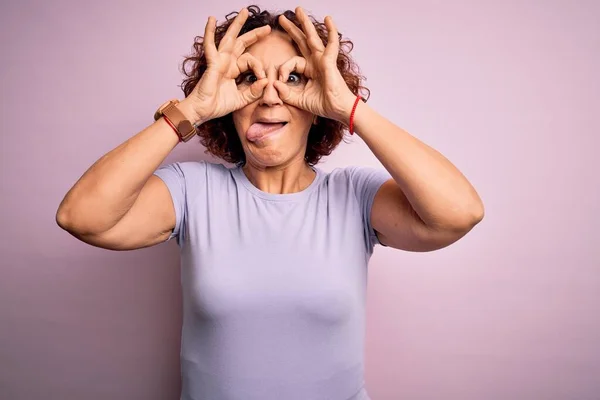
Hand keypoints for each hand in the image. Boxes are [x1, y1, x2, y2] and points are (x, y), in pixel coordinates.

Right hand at [184, 8, 270, 123]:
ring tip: (245, 12)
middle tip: (267, 28)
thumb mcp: (241, 100)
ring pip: (230, 38)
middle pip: (241, 43)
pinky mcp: (212, 63)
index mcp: (233, 70)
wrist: (203, 111)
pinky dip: (209, 31)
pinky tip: (211, 19)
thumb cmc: (217, 105)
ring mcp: (219, 61)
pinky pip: (210, 45)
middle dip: (254, 34)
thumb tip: (265, 81)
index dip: (259, 67)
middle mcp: (227, 62)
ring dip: (238, 24)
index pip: (250, 61)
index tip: (263, 79)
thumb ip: (253, 92)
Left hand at [273, 7, 356, 124]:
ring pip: (312, 38)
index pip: (291, 62)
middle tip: (281, 18)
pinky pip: (331, 43)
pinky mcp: (329, 62)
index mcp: (309, 70)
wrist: (339, 110)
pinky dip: (331, 31)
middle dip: (291, 29)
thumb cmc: (324, 105)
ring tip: (298, 10)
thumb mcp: (299, 100)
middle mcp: (316, 62)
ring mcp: (323, 60)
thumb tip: (274, 83)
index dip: (283, 70)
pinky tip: (328, 18)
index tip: (279, 80)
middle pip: (302, 41)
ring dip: (305, 23)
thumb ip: (286, 93)